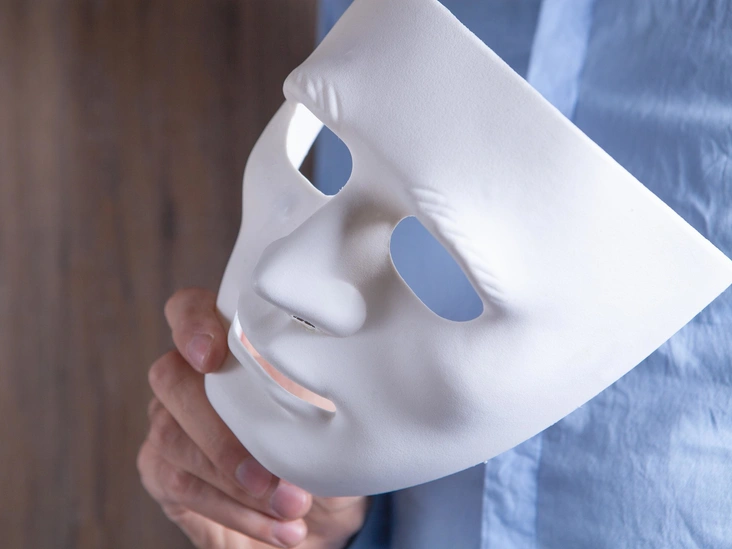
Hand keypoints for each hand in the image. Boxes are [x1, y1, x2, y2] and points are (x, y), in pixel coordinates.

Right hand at [138, 288, 368, 548]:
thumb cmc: (327, 451)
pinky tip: (279, 528)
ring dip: (236, 482)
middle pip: (172, 378)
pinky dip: (236, 512)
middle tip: (271, 476)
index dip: (192, 324)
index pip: (188, 309)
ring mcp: (170, 422)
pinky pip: (182, 486)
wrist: (320, 514)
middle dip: (221, 432)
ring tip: (295, 508)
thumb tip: (316, 394)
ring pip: (174, 438)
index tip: (211, 357)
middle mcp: (190, 377)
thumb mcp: (334, 419)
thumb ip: (312, 394)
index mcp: (230, 345)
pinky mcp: (163, 470)